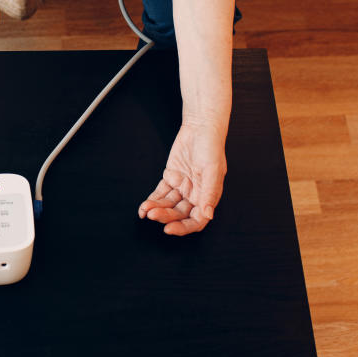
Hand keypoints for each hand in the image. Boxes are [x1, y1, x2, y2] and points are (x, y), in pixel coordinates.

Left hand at [138, 120, 226, 235]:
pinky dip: (152, 200)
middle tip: (153, 215)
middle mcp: (195, 195)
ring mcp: (182, 187)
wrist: (200, 127)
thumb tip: (208, 214)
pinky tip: (144, 206)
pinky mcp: (171, 178)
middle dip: (165, 216)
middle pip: (179, 214)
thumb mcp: (213, 170)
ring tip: (145, 210)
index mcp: (208, 197)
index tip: (169, 229)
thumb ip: (209, 194)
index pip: (197, 220)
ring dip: (157, 209)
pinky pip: (161, 194)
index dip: (183, 228)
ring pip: (168, 205)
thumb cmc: (211, 147)